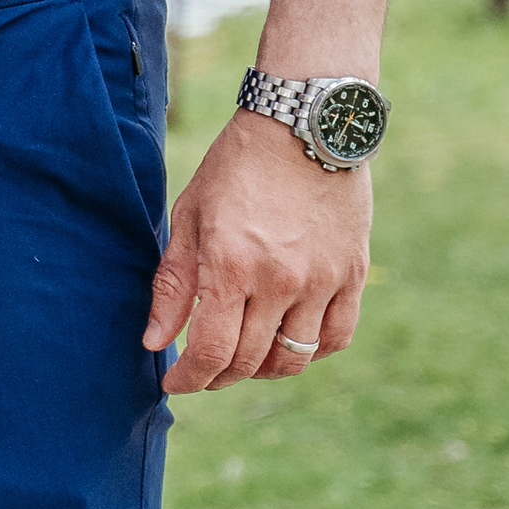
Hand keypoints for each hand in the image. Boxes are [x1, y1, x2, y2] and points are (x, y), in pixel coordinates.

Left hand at [146, 108, 375, 393]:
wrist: (305, 125)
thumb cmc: (237, 166)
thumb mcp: (190, 216)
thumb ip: (173, 284)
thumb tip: (154, 342)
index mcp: (231, 265)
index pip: (209, 351)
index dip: (189, 378)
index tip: (174, 383)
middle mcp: (279, 280)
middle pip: (249, 361)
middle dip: (218, 376)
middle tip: (203, 370)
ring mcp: (322, 280)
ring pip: (294, 359)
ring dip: (262, 370)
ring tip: (243, 358)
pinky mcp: (353, 274)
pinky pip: (337, 337)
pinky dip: (312, 353)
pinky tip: (289, 343)